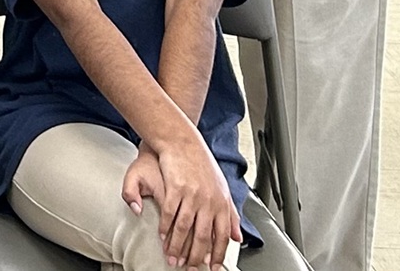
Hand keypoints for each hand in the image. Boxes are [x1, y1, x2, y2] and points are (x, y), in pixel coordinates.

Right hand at [125, 135, 239, 268]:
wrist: (182, 141)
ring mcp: (192, 195)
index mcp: (222, 204)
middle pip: (203, 237)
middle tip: (188, 268)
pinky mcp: (176, 188)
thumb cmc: (201, 164)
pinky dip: (166, 228)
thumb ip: (230, 215)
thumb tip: (237, 238)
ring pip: (185, 229)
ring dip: (177, 247)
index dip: (217, 256)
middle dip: (195, 257)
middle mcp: (209, 202)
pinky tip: (162, 236)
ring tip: (172, 258)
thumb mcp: (222, 189)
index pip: (222, 237)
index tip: (211, 268)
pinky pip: (170, 214)